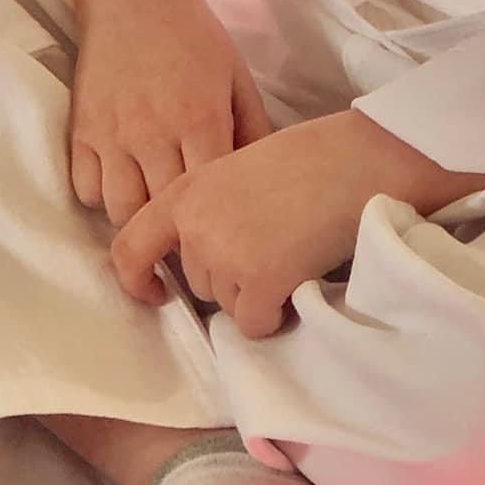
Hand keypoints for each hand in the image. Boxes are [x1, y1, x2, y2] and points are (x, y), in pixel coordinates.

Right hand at [65, 0, 275, 227]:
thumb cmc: (194, 37)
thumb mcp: (237, 77)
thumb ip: (254, 130)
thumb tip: (265, 181)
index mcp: (200, 120)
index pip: (208, 198)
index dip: (217, 225)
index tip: (225, 236)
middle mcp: (153, 133)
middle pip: (163, 214)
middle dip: (179, 233)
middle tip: (191, 241)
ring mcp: (112, 134)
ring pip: (120, 212)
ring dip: (139, 217)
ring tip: (155, 214)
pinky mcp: (81, 131)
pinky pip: (86, 190)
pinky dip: (103, 197)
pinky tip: (123, 184)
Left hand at [109, 113, 391, 340]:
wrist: (355, 160)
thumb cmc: (307, 159)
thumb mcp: (236, 167)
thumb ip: (207, 207)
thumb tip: (198, 256)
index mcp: (185, 191)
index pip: (129, 247)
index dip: (137, 279)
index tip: (159, 291)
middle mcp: (196, 225)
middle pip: (197, 283)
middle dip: (231, 278)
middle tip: (274, 244)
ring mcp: (225, 254)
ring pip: (228, 306)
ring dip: (256, 294)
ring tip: (291, 252)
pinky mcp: (259, 280)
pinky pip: (255, 324)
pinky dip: (277, 314)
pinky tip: (299, 280)